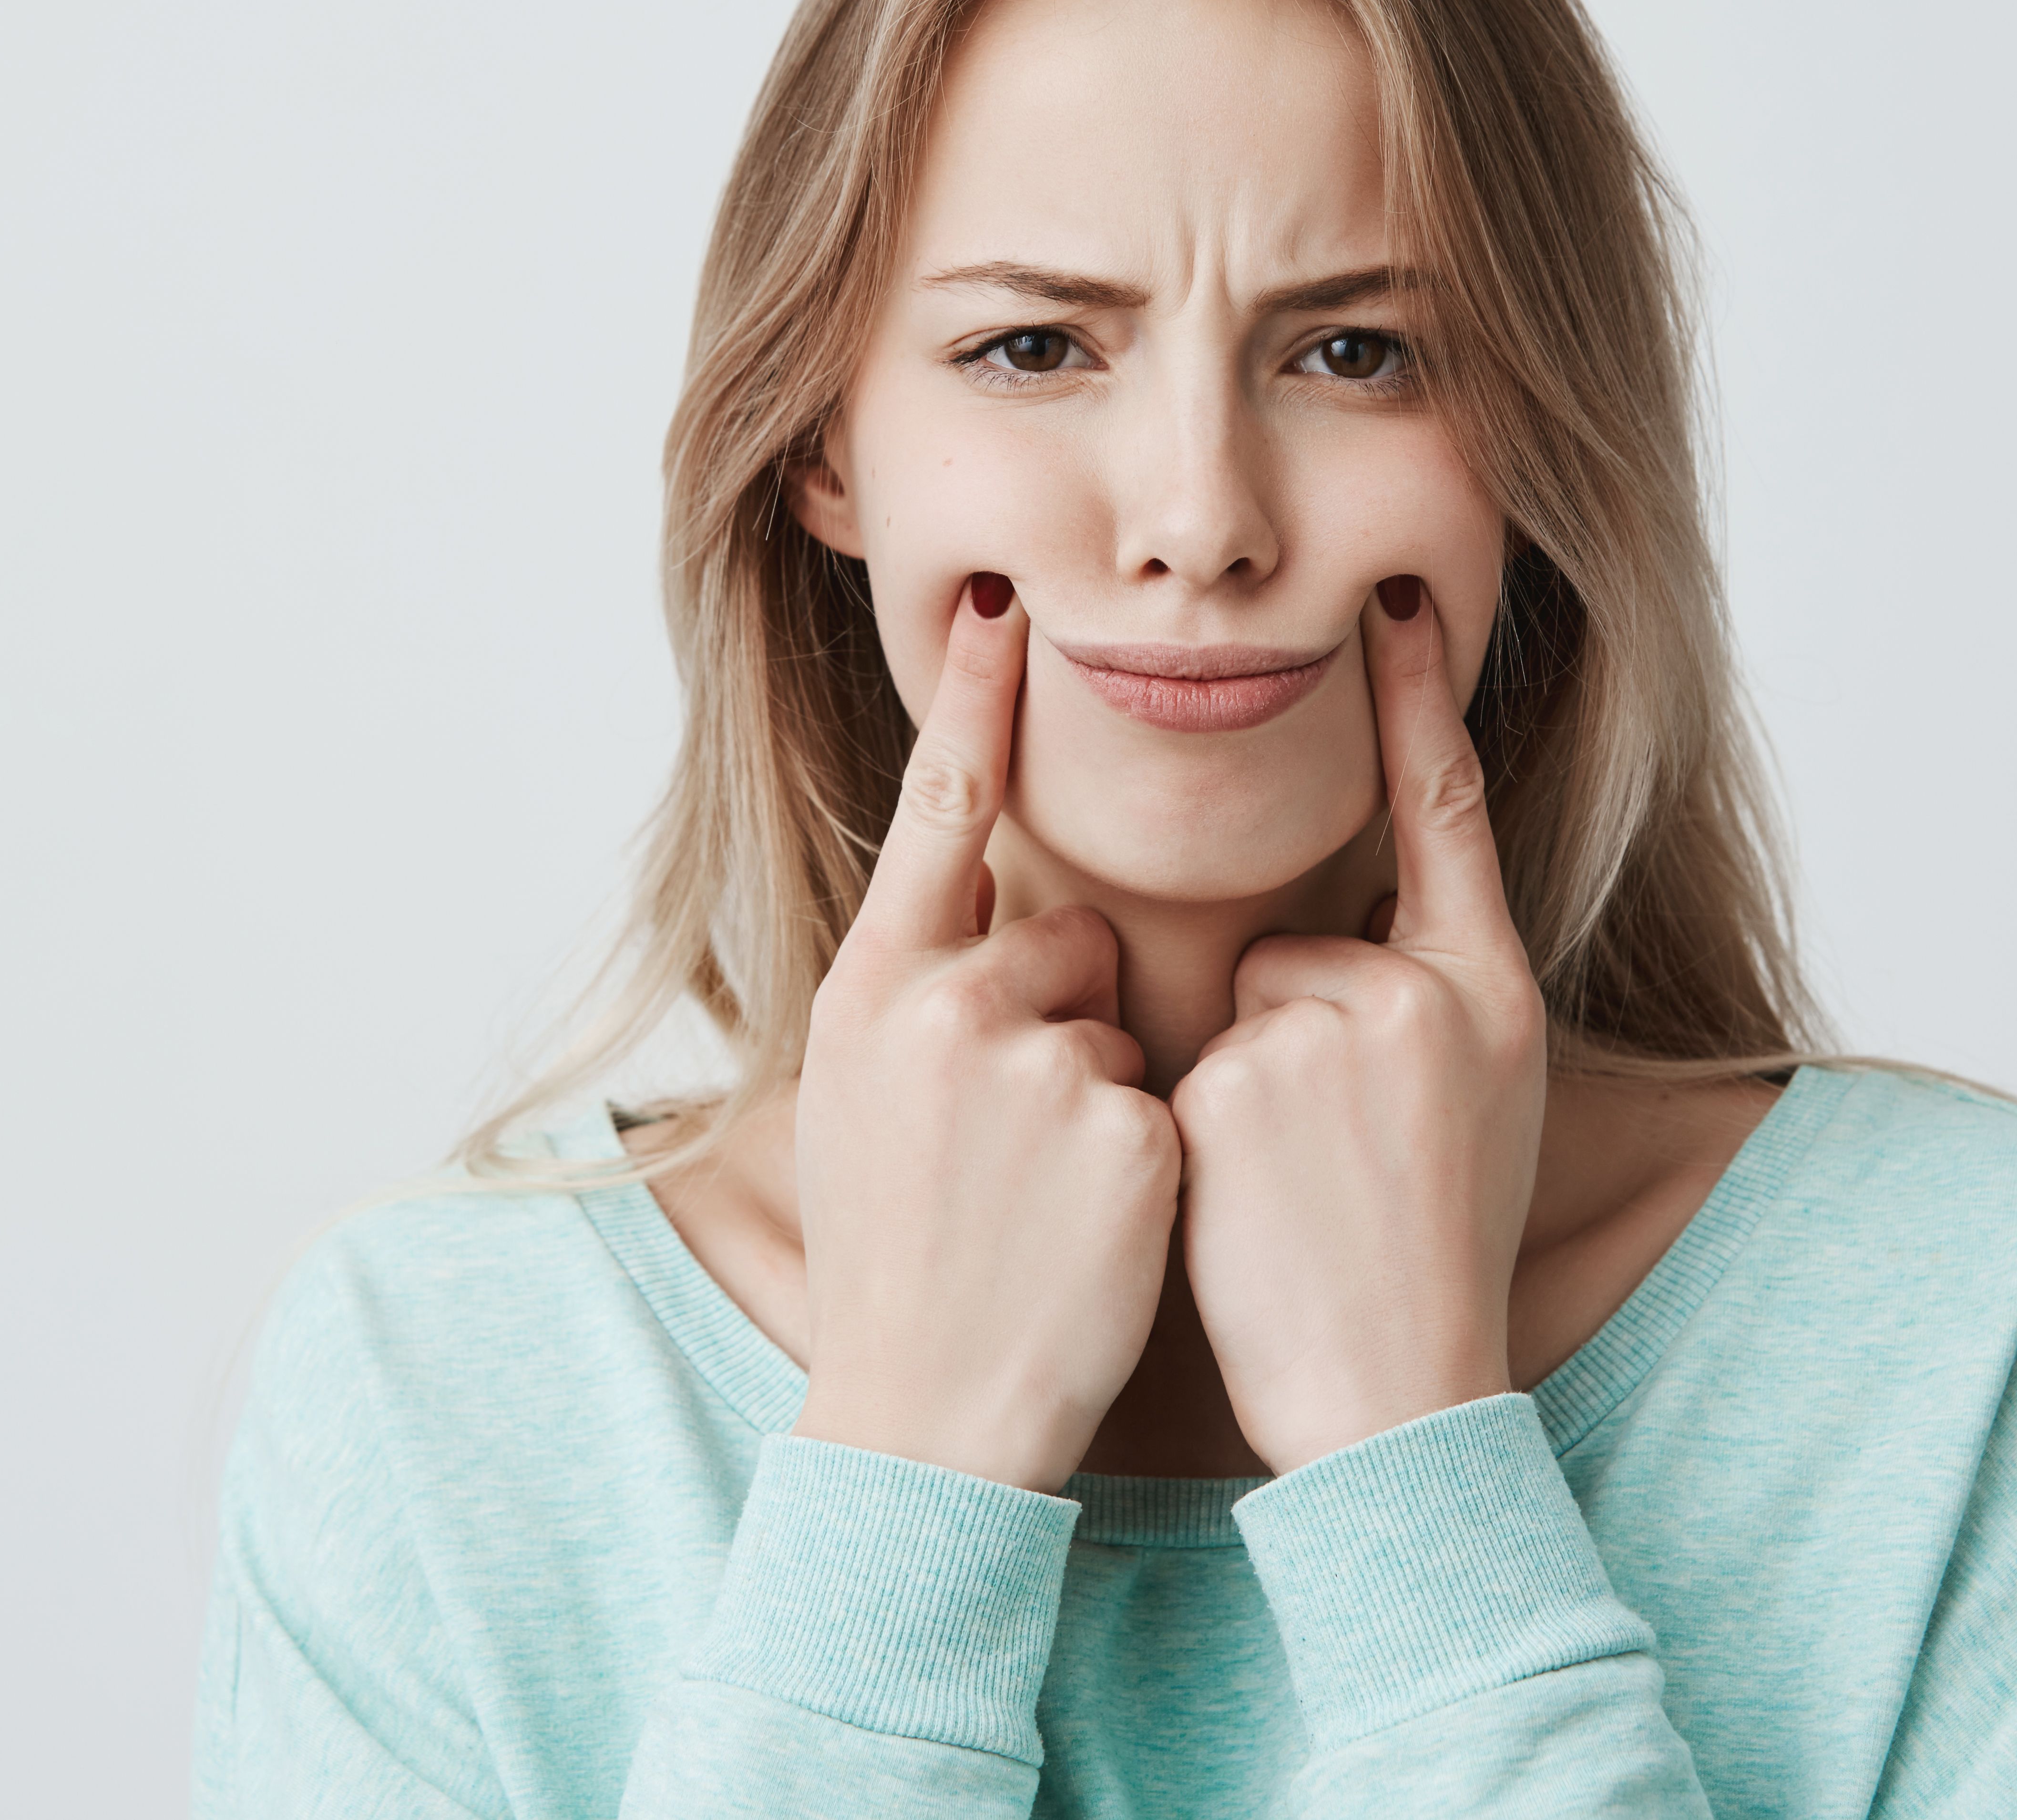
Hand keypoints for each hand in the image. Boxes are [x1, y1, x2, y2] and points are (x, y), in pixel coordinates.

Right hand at [788, 573, 1181, 1494]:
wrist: (924, 1414)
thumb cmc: (896, 1258)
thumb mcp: (858, 1102)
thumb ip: (908, 994)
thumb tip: (966, 911)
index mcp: (872, 992)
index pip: (933, 816)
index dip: (969, 705)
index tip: (999, 603)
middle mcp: (942, 1006)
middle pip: (1060, 936)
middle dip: (1060, 1015)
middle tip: (1009, 1138)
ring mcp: (1031, 1062)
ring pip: (1114, 1019)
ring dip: (1101, 1091)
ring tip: (1041, 1194)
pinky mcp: (1117, 1123)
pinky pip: (1158, 1095)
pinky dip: (1141, 1157)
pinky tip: (1089, 1227)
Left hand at [1171, 575, 1548, 1473]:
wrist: (1398, 1395)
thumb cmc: (1425, 1260)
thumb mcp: (1478, 1107)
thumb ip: (1426, 1000)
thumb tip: (1343, 935)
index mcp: (1491, 993)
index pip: (1450, 812)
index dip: (1420, 700)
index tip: (1396, 597)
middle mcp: (1426, 993)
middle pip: (1302, 948)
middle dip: (1290, 1037)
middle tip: (1335, 1164)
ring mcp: (1336, 1033)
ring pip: (1241, 1008)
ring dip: (1243, 1089)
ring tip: (1297, 1195)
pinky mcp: (1245, 1081)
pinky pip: (1191, 1066)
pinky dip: (1201, 1131)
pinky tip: (1254, 1207)